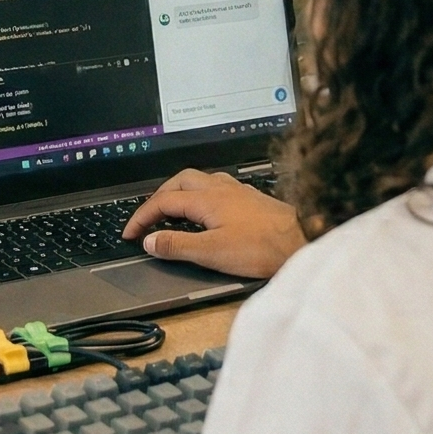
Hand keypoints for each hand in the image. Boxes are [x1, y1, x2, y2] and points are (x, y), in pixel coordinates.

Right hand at [121, 169, 304, 279]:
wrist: (301, 240)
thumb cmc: (263, 246)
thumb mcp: (211, 252)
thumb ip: (177, 245)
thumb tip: (150, 240)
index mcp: (206, 199)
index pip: (162, 201)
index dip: (142, 217)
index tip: (130, 233)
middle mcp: (220, 188)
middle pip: (179, 182)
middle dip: (158, 197)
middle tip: (147, 217)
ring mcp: (237, 191)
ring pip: (199, 181)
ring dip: (180, 193)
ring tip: (173, 212)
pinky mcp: (250, 199)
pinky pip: (216, 188)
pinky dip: (200, 197)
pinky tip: (207, 211)